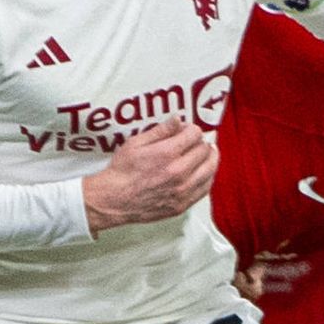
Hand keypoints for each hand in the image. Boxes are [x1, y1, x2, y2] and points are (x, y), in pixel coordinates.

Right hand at [81, 118, 217, 230]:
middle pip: (204, 150)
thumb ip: (160, 130)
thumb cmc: (122, 172)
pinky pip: (205, 188)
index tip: (187, 131)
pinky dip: (208, 177)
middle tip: (196, 142)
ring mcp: (182, 190)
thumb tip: (178, 120)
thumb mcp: (136, 143)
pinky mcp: (183, 204)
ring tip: (206, 154)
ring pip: (210, 169)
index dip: (192, 129)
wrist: (114, 200)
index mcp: (167, 154)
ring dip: (210, 158)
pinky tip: (204, 172)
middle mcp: (179, 171)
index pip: (194, 134)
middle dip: (201, 142)